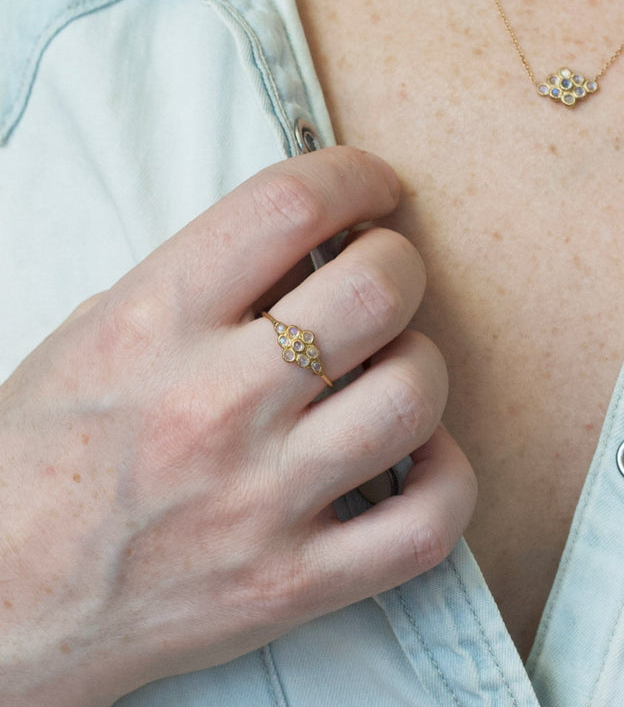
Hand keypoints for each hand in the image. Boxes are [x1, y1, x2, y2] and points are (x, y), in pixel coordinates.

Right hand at [0, 147, 476, 706]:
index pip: (286, 206)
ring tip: (392, 368)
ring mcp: (260, 501)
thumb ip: (192, 286)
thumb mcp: (91, 340)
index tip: (375, 189)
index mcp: (153, 325)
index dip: (353, 176)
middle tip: (386, 276)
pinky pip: (426, 525)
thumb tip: (297, 252)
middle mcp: (214, 406)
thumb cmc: (38, 461)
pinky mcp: (293, 582)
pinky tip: (421, 457)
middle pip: (375, 291)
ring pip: (414, 396)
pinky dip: (448, 479)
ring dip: (423, 365)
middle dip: (400, 264)